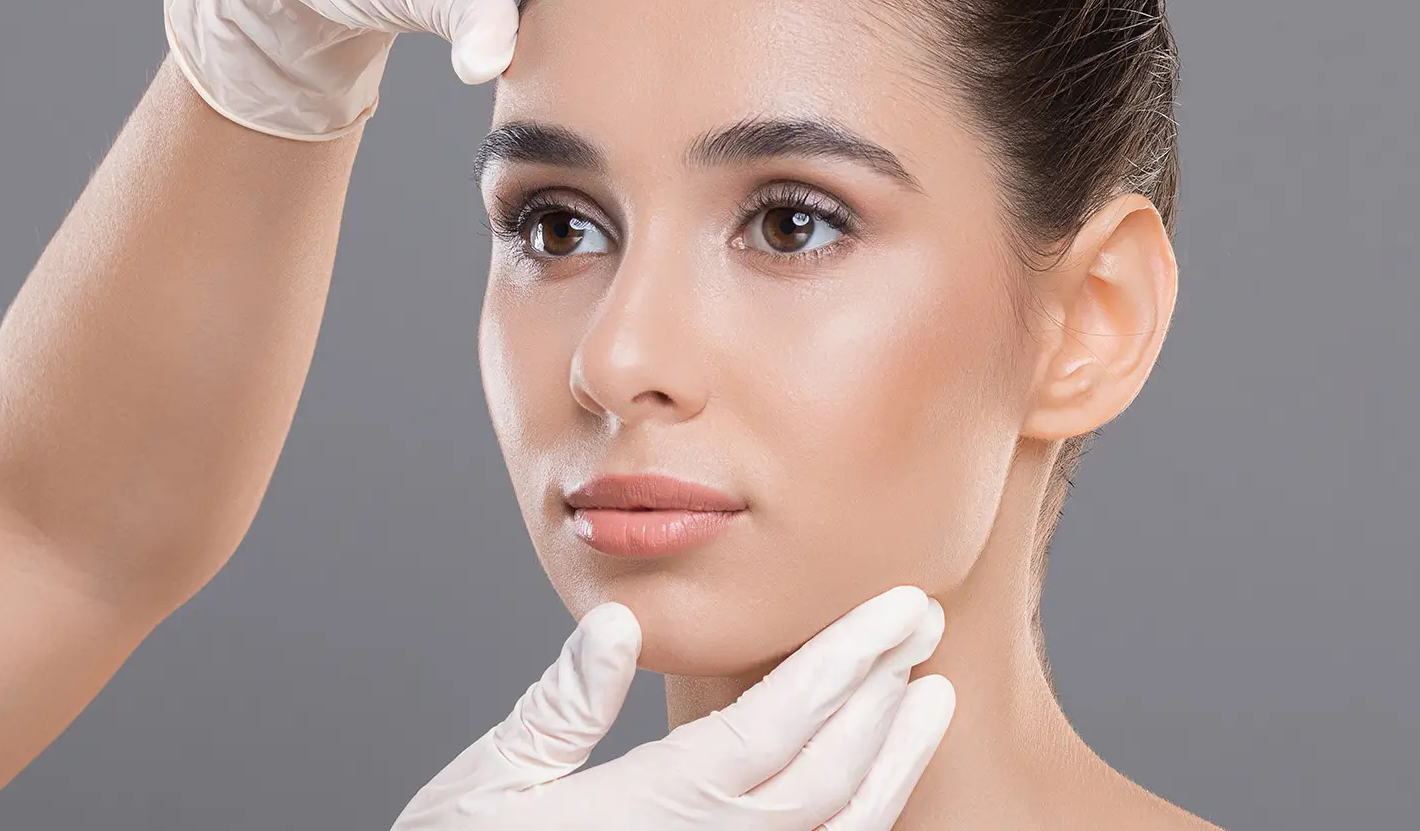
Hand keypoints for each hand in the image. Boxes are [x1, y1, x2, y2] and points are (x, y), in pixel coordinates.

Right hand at [390, 586, 954, 830]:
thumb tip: (619, 624)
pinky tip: (875, 781)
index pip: (778, 725)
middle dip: (883, 693)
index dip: (845, 663)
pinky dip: (859, 822)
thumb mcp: (491, 781)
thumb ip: (562, 706)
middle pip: (828, 775)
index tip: (895, 609)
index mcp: (654, 808)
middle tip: (920, 621)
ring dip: (892, 762)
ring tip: (928, 698)